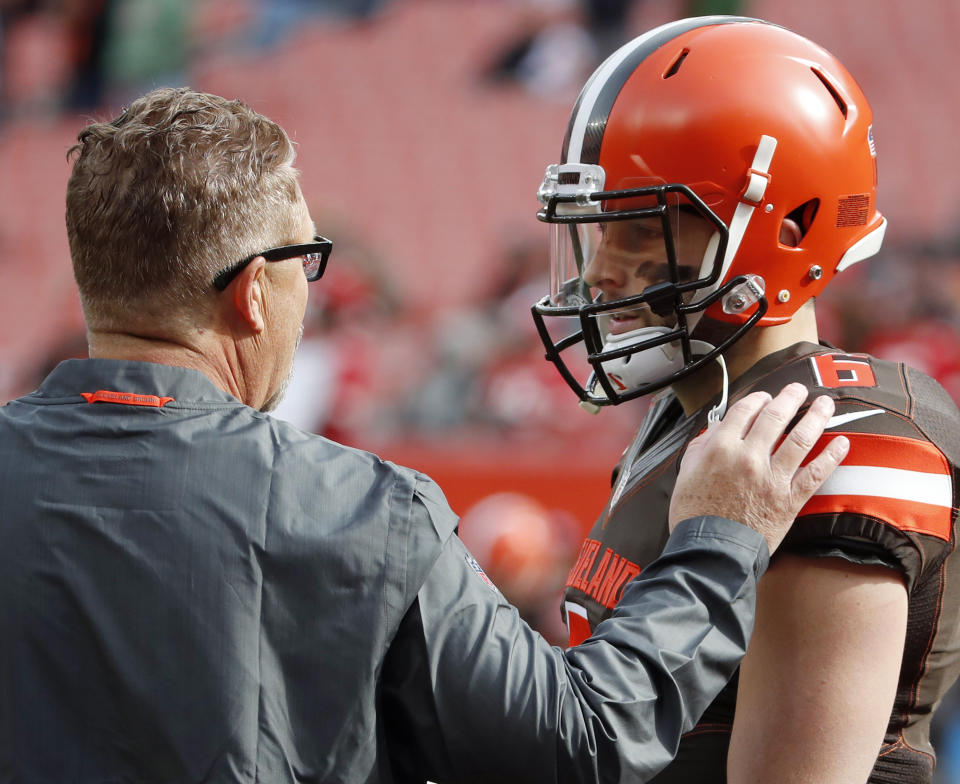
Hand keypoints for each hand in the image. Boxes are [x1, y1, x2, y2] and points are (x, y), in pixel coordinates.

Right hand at [669, 383, 848, 552]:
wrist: (711, 552)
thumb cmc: (695, 516)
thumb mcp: (686, 474)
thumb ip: (701, 448)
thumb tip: (715, 431)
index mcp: (721, 448)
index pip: (745, 411)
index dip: (758, 399)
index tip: (765, 397)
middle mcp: (749, 457)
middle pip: (775, 416)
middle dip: (790, 397)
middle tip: (799, 389)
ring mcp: (772, 478)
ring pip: (801, 438)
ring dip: (816, 416)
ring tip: (825, 404)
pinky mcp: (789, 499)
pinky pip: (816, 473)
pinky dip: (832, 456)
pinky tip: (842, 443)